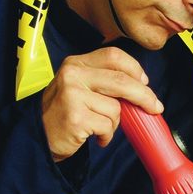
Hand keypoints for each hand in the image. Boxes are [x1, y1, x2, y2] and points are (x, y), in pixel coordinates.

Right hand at [41, 46, 162, 160]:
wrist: (37, 136)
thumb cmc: (64, 113)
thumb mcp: (79, 88)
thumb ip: (103, 82)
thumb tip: (141, 87)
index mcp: (76, 64)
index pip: (114, 56)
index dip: (135, 69)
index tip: (145, 82)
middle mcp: (73, 75)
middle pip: (122, 81)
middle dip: (144, 96)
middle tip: (155, 107)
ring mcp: (73, 96)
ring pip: (116, 108)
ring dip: (114, 123)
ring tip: (100, 127)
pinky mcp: (76, 117)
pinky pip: (107, 127)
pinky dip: (106, 136)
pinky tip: (95, 137)